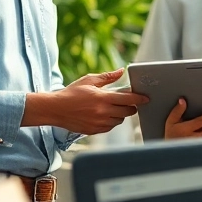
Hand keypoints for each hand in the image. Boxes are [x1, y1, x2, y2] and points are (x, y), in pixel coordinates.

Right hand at [30, 68, 147, 134]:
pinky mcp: (94, 131)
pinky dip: (111, 121)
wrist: (55, 109)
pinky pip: (110, 127)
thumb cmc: (71, 93)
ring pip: (119, 121)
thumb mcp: (89, 80)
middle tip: (128, 102)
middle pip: (128, 112)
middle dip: (131, 107)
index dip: (140, 98)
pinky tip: (104, 115)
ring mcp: (99, 123)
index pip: (128, 99)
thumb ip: (107, 77)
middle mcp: (103, 112)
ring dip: (120, 115)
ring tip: (112, 108)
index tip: (146, 98)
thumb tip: (122, 71)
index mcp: (103, 98)